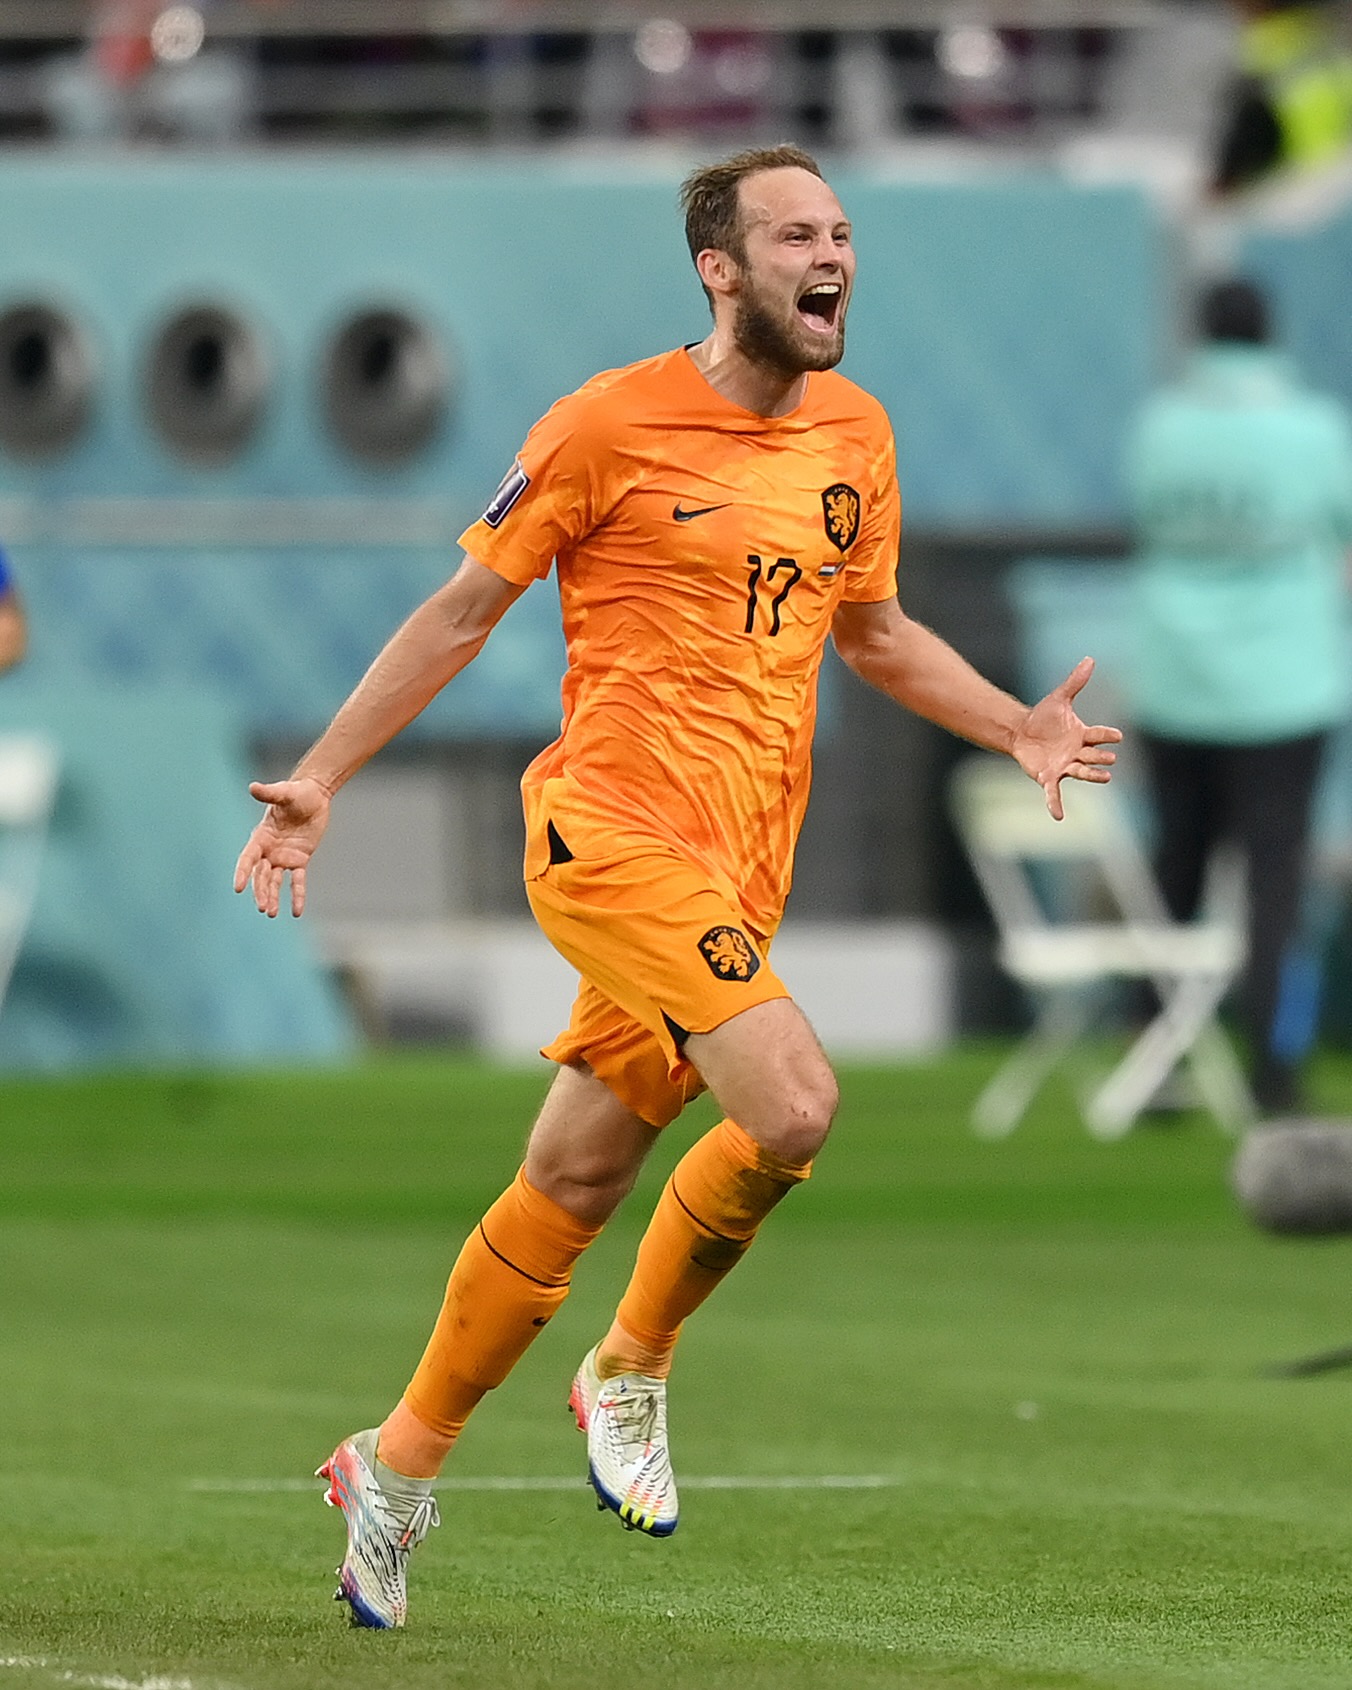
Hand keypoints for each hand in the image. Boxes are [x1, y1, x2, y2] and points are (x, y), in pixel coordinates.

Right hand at [232, 776, 331, 916]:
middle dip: (260, 891)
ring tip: (272, 913)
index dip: (242, 872)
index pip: (248, 858)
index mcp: (260, 837)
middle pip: (260, 875)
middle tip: (263, 908)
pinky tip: (297, 912)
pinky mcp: (299, 860)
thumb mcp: (284, 793)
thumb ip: (269, 794)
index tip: (237, 888)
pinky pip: (297, 881)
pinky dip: (297, 896)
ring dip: (273, 897)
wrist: (315, 795)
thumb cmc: (296, 792)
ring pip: (275, 882)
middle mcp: (269, 850)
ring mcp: (283, 857)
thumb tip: (253, 787)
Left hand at [1012, 656, 1121, 820]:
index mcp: (1083, 735)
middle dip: (1101, 758)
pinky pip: (1054, 793)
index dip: (1107, 736)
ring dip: (1092, 776)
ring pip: (1081, 773)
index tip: (1117, 736)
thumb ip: (1075, 682)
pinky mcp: (1049, 777)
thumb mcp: (1059, 698)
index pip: (1099, 736)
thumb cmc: (1044, 716)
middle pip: (1093, 757)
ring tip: (1105, 778)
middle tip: (1110, 760)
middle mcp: (1078, 753)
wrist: (1021, 731)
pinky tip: (1058, 816)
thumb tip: (1090, 659)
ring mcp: (1065, 766)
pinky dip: (1056, 804)